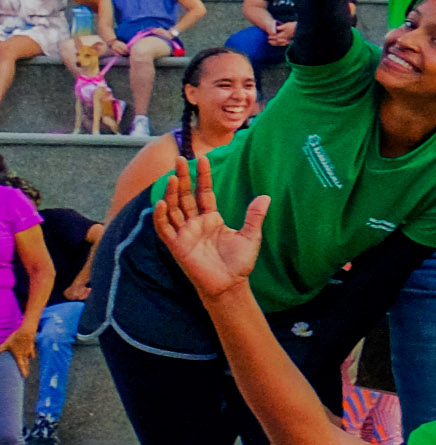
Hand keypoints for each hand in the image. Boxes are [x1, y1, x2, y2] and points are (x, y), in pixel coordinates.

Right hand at [148, 149, 268, 301]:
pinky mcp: (177, 246)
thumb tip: (265, 196)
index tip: (202, 159)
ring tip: (172, 177)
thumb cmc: (239, 263)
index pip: (204, 192)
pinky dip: (161, 216)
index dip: (203, 176)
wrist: (230, 285)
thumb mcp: (250, 236)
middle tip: (180, 158)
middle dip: (182, 178)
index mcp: (211, 218)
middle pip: (185, 196)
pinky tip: (162, 202)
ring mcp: (184, 233)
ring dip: (171, 193)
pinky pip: (165, 229)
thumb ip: (254, 216)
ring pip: (173, 209)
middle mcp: (195, 223)